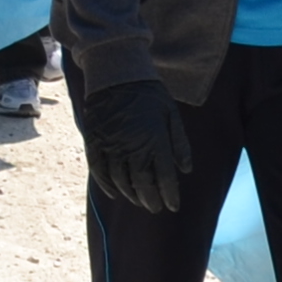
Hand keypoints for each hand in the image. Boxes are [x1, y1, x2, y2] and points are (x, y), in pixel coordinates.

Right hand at [80, 76, 193, 215]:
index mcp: (155, 140)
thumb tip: (186, 170)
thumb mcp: (171, 115)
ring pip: (120, 180)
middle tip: (156, 208)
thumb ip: (179, 144)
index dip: (169, 194)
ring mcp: (112, 145)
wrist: (117, 73)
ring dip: (131, 194)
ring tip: (139, 200)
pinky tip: (115, 193)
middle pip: (142, 183)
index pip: (164, 177)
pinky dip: (106, 185)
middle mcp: (133, 147)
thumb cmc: (149, 94)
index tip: (173, 206)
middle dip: (150, 199)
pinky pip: (99, 170)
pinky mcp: (95, 142)